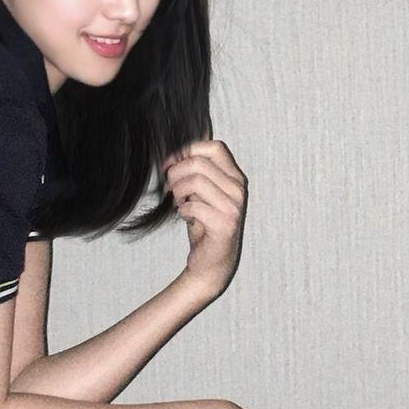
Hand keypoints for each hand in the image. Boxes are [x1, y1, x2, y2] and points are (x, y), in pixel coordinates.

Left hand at [161, 139, 245, 296]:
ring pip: (195, 181)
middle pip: (198, 162)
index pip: (214, 147)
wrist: (212, 261)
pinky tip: (186, 217)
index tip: (170, 164)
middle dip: (176, 174)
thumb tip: (172, 157)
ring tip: (180, 204)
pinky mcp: (224, 223)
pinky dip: (183, 211)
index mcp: (235, 177)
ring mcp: (234, 206)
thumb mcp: (200, 193)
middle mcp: (238, 188)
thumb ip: (195, 173)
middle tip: (170, 189)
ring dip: (178, 192)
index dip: (187, 151)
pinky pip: (193, 205)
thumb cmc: (204, 224)